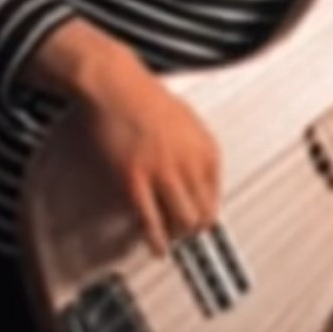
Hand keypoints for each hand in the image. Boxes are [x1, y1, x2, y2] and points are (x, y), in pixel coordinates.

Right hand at [73, 52, 220, 252]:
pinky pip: (151, 221)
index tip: (202, 224)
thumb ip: (195, 152)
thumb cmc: (144, 98)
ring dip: (178, 236)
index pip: (217, 196)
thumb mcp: (187, 121)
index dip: (208, 215)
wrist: (115, 85)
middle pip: (204, 214)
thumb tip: (198, 180)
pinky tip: (155, 246)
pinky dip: (156, 240)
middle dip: (195, 230)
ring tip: (171, 242)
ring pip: (183, 222)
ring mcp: (162, 173)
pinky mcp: (134, 180)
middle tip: (186, 236)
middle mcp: (189, 163)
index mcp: (205, 148)